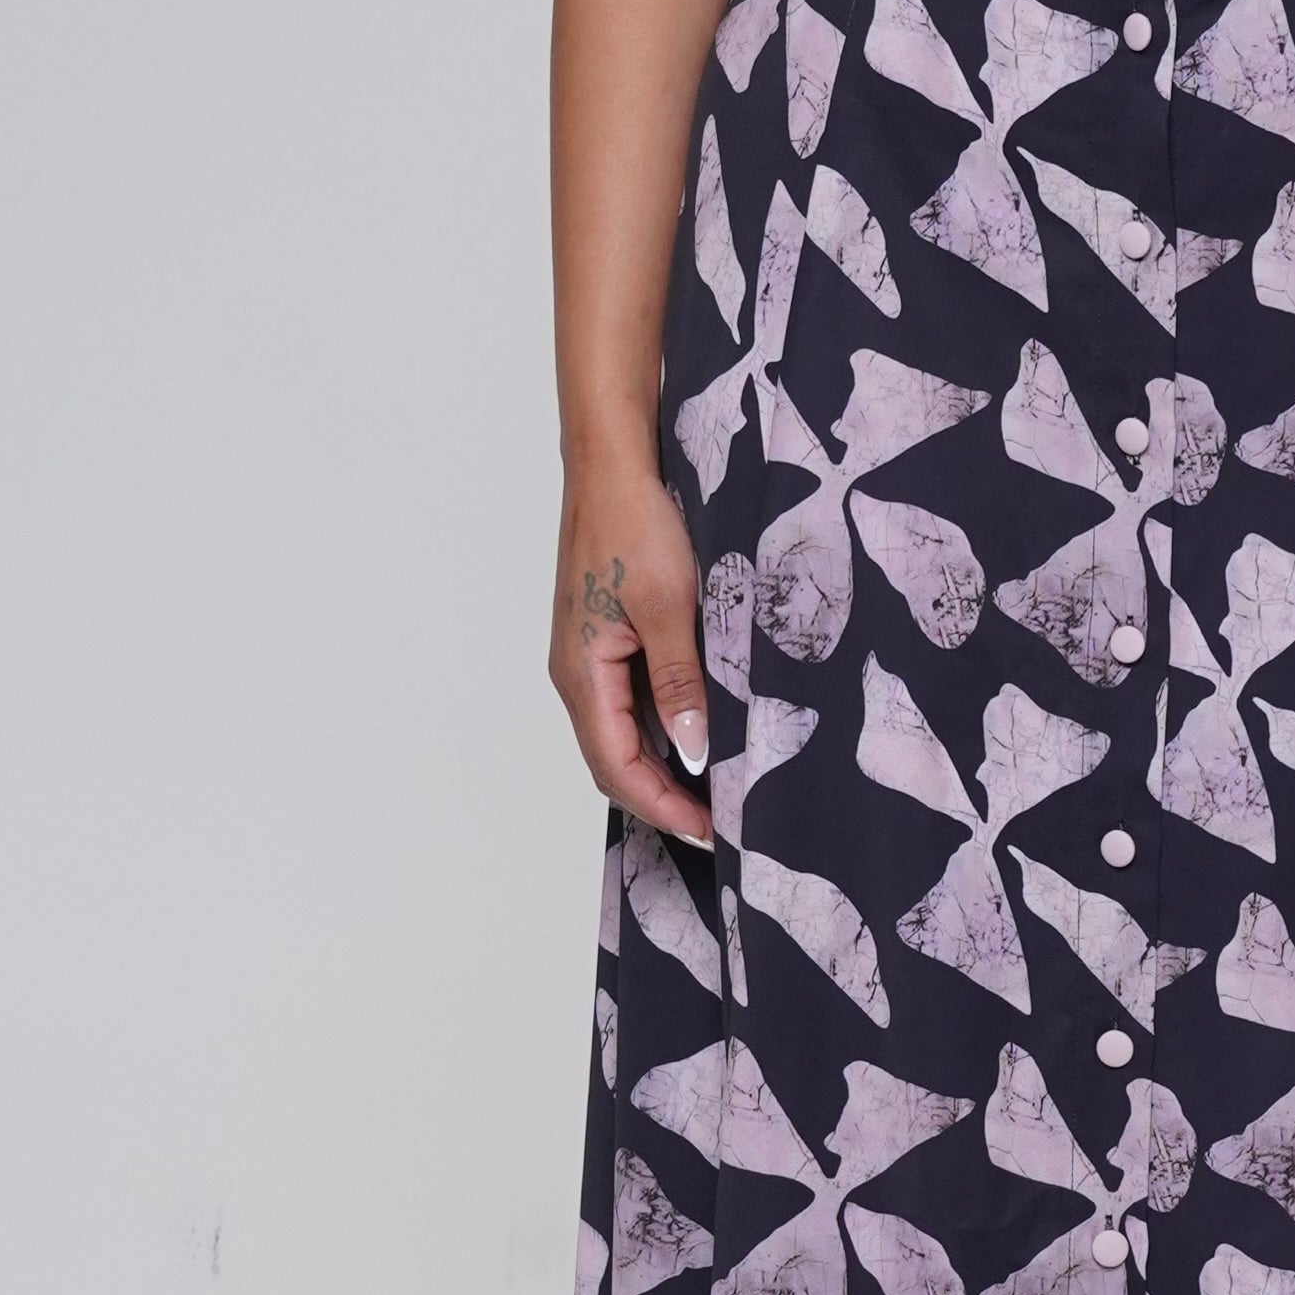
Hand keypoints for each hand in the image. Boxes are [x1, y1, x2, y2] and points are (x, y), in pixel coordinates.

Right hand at [550, 461, 714, 843]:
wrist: (612, 465)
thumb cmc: (636, 523)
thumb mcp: (671, 607)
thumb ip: (680, 684)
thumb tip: (695, 754)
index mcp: (581, 674)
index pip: (616, 767)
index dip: (662, 806)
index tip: (710, 830)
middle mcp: (575, 674)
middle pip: (612, 761)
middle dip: (661, 799)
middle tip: (719, 821)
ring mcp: (586, 658)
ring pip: (619, 735)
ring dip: (661, 769)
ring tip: (713, 790)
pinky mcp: (601, 639)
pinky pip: (625, 704)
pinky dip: (658, 732)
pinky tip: (696, 735)